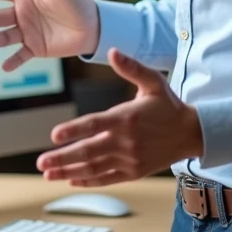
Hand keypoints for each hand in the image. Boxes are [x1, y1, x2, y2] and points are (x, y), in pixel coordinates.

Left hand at [36, 48, 202, 186]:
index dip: (73, 130)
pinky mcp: (134, 172)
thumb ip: (131, 67)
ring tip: (48, 174)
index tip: (54, 135)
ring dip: (68, 171)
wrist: (191, 133)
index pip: (94, 124)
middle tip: (41, 162)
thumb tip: (113, 50)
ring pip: (94, 168)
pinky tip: (71, 179)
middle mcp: (126, 141)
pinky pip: (107, 178)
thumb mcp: (153, 81)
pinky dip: (88, 180)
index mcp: (127, 117)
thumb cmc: (168, 106)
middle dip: (62, 157)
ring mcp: (129, 159)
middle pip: (88, 151)